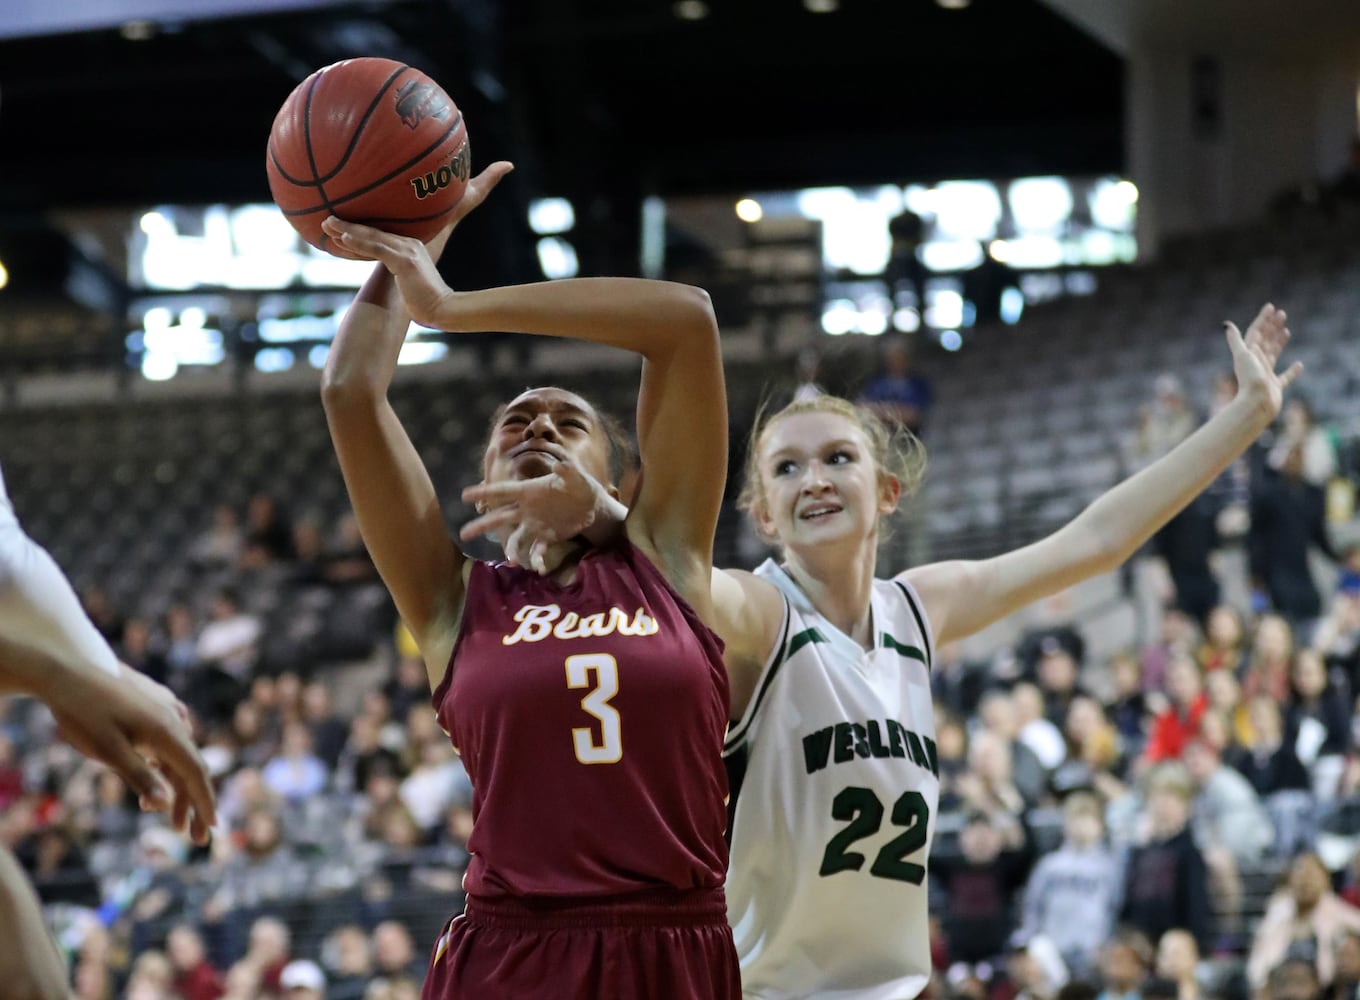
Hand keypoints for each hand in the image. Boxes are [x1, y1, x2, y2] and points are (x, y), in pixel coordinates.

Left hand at [48, 667, 216, 843]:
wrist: (67, 670)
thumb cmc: (84, 712)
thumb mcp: (108, 750)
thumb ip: (139, 776)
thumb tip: (163, 805)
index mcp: (166, 732)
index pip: (196, 773)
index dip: (205, 803)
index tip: (212, 829)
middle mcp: (173, 720)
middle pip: (190, 767)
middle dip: (192, 803)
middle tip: (191, 837)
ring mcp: (164, 712)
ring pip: (178, 755)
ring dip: (176, 786)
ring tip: (164, 815)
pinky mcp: (152, 708)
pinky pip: (168, 741)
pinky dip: (166, 765)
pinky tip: (157, 777)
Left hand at [320, 161, 513, 324]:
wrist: (443, 309)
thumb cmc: (426, 302)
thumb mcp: (410, 282)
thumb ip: (399, 274)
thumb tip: (392, 280)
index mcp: (410, 247)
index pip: (378, 237)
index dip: (357, 232)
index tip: (337, 230)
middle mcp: (409, 244)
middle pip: (373, 232)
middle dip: (347, 225)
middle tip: (326, 220)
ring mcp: (408, 251)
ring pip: (372, 237)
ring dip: (347, 230)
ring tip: (327, 225)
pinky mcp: (405, 261)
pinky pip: (377, 249)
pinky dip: (359, 243)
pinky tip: (344, 239)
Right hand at [460, 462, 603, 573]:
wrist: (592, 505)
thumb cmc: (580, 485)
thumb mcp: (576, 476)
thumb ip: (567, 471)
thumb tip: (559, 465)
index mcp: (529, 492)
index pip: (502, 491)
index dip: (484, 492)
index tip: (464, 496)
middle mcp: (526, 510)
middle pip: (500, 518)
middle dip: (481, 526)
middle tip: (463, 534)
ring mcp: (535, 525)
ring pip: (515, 539)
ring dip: (512, 550)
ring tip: (512, 561)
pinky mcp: (547, 538)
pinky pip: (538, 551)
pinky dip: (538, 560)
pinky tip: (541, 569)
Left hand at [1227, 303, 1302, 420]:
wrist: (1256, 404)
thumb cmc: (1250, 379)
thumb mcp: (1243, 357)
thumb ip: (1236, 341)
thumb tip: (1227, 325)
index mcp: (1249, 354)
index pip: (1255, 332)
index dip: (1262, 319)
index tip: (1271, 307)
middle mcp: (1256, 363)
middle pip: (1264, 340)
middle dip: (1272, 326)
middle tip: (1282, 313)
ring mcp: (1266, 374)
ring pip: (1273, 354)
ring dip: (1279, 342)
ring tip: (1286, 331)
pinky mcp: (1275, 387)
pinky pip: (1285, 377)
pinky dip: (1292, 371)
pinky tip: (1300, 365)